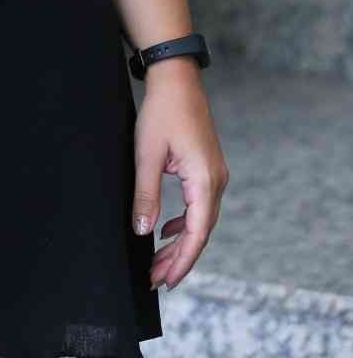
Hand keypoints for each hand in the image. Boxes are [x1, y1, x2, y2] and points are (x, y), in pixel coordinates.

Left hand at [131, 64, 228, 291]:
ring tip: (159, 261)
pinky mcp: (206, 167)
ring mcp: (214, 174)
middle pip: (200, 231)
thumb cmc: (162, 111)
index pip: (196, 233)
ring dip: (180, 242)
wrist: (176, 78)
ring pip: (200, 219)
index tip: (165, 281)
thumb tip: (144, 232)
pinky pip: (199, 205)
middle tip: (156, 279)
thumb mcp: (147, 154)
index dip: (181, 261)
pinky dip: (184, 222)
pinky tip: (167, 229)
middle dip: (179, 258)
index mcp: (204, 180)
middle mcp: (216, 181)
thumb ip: (146, 195)